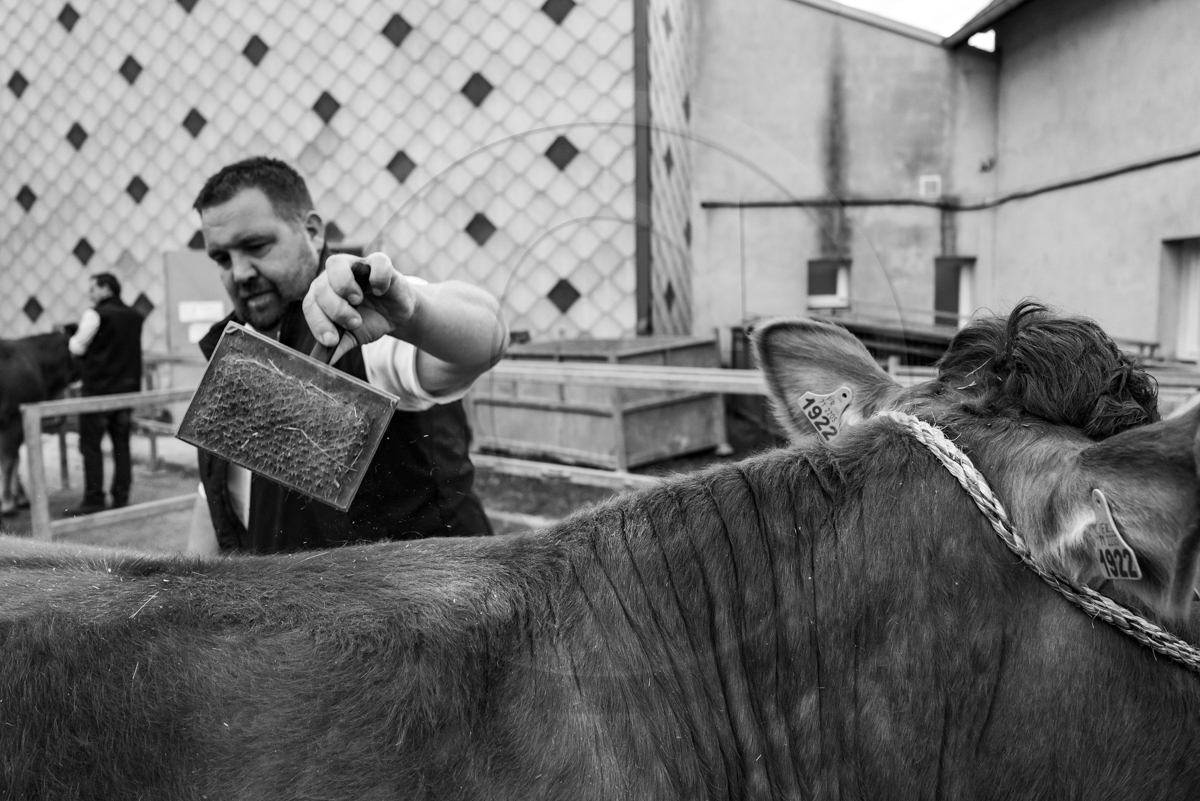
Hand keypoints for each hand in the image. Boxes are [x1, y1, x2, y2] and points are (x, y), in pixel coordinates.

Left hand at [302, 252, 418, 363]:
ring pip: (336, 265)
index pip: (310, 304)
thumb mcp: (352, 336)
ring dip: (344, 287)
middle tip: (354, 322)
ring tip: (359, 302)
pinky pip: (375, 263)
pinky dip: (377, 279)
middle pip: (320, 285)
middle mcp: (333, 276)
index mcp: (323, 293)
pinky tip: (380, 291)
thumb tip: (323, 361)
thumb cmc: (370, 321)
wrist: (396, 316)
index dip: (318, 323)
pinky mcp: (379, 263)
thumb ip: (338, 345)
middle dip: (335, 309)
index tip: (332, 340)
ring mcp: (355, 266)